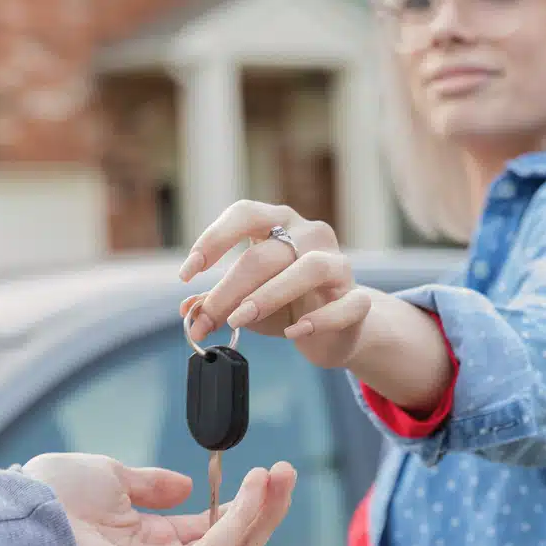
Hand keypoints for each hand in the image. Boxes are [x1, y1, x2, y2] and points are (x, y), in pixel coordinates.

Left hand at [22, 453, 295, 545]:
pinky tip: (255, 491)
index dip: (244, 505)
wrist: (24, 515)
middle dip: (265, 510)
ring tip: (279, 477)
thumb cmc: (53, 498)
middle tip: (288, 472)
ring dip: (261, 513)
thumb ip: (151, 485)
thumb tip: (186, 486)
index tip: (268, 472)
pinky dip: (240, 520)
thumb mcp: (113, 478)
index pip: (213, 533)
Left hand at [178, 200, 370, 368]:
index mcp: (281, 224)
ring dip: (269, 295)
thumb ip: (218, 303)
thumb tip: (188, 312)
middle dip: (231, 287)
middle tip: (209, 317)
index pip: (245, 214)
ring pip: (309, 268)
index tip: (187, 273)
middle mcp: (311, 235)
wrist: (337, 331)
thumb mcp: (247, 302)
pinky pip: (344, 305)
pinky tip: (293, 332)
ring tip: (240, 321)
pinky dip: (318, 319)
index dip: (214, 239)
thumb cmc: (288, 306)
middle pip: (267, 253)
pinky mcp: (358, 299)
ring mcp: (339, 265)